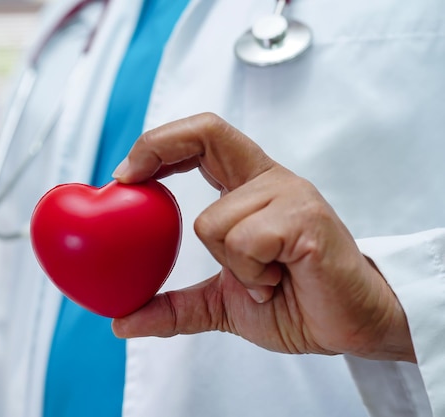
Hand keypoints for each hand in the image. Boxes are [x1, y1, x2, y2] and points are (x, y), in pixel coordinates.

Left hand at [111, 113, 415, 362]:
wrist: (348, 327)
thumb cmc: (294, 302)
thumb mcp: (221, 303)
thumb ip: (175, 306)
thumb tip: (124, 320)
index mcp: (248, 188)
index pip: (201, 138)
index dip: (157, 145)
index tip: (123, 175)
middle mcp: (268, 181)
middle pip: (207, 132)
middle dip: (157, 145)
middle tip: (128, 179)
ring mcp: (290, 195)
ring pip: (213, 220)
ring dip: (229, 264)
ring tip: (263, 279)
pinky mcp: (307, 219)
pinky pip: (246, 240)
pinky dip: (251, 273)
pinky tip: (276, 281)